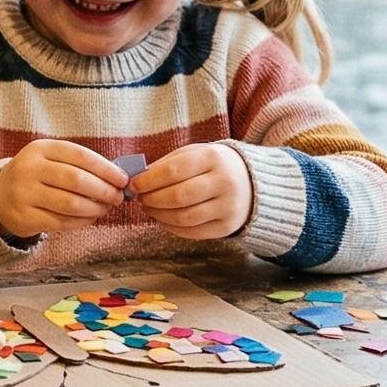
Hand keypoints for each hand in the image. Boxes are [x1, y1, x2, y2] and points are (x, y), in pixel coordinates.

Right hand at [0, 139, 128, 239]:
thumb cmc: (36, 176)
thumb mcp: (50, 161)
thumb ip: (80, 165)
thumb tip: (118, 178)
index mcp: (40, 149)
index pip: (80, 156)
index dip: (106, 169)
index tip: (123, 179)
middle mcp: (30, 169)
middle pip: (76, 180)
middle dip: (104, 190)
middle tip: (118, 197)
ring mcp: (25, 194)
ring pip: (71, 204)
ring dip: (95, 208)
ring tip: (105, 208)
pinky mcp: (25, 217)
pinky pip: (62, 222)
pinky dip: (82, 221)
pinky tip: (90, 217)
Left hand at [131, 143, 251, 240]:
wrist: (251, 182)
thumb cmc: (212, 166)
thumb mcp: (195, 154)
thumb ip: (167, 164)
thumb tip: (138, 181)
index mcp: (213, 158)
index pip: (174, 171)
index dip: (149, 180)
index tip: (134, 184)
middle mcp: (224, 182)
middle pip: (178, 196)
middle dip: (152, 199)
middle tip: (140, 199)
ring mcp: (227, 207)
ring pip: (184, 217)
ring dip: (159, 215)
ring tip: (148, 208)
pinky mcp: (227, 227)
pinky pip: (192, 232)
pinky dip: (171, 227)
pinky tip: (162, 219)